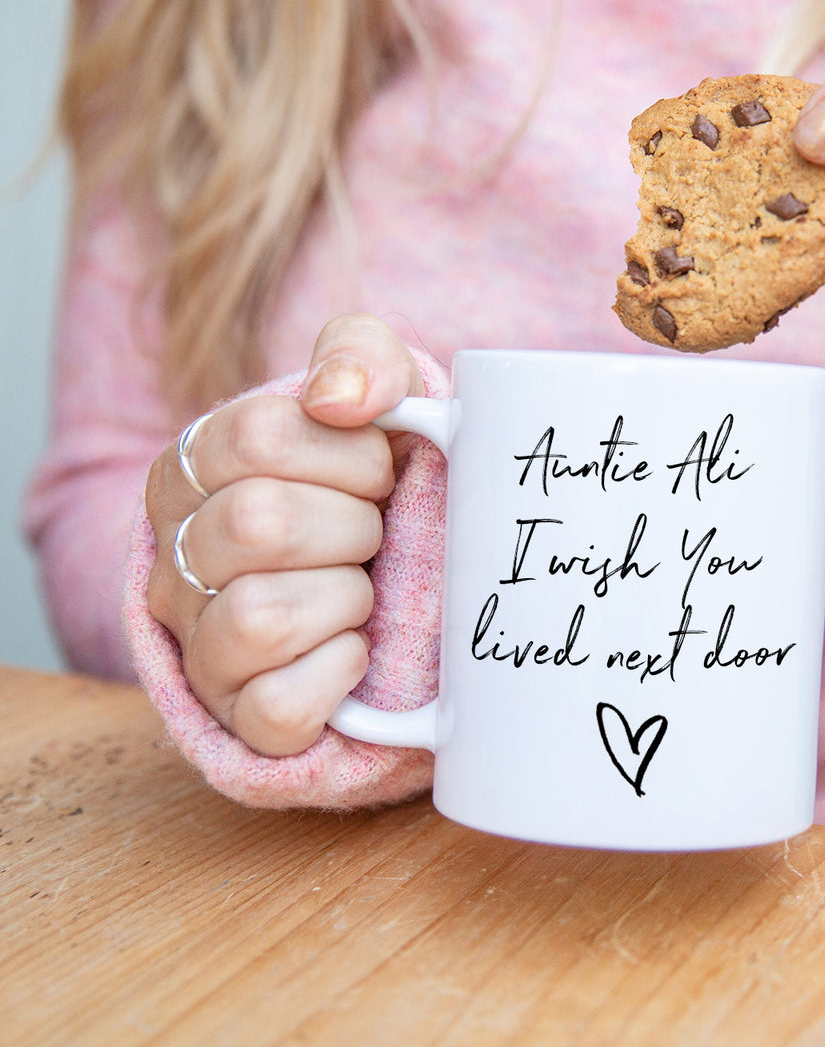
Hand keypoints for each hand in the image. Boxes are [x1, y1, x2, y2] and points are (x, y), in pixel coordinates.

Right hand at [145, 314, 423, 756]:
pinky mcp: (240, 718)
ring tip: (360, 590)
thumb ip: (360, 356)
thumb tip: (342, 394)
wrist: (399, 583)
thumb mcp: (376, 395)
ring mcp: (200, 644)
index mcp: (194, 468)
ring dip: (345, 599)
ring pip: (260, 618)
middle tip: (372, 534)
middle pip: (258, 524)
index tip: (378, 473)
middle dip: (352, 526)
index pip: (262, 438)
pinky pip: (278, 706)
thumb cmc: (375, 484)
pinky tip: (355, 649)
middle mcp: (176, 557)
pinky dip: (337, 675)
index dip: (348, 455)